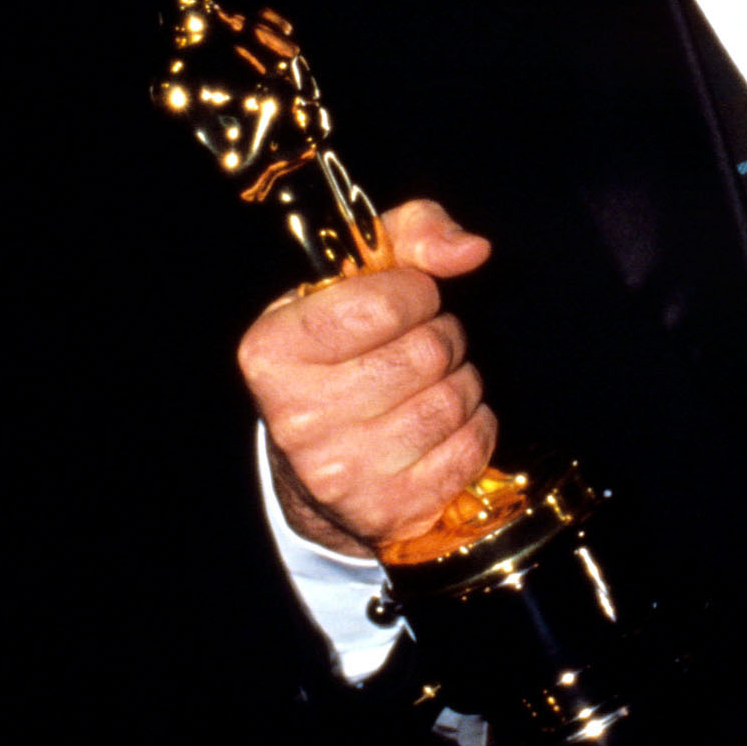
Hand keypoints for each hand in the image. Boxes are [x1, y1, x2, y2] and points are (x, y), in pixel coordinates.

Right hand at [240, 199, 496, 556]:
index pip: (379, 303)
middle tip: (423, 346)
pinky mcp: (387, 512)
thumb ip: (412, 234)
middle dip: (442, 338)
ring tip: (433, 382)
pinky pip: (471, 446)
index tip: (409, 301)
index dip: (415, 293)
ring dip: (461, 381)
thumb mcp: (358, 278)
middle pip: (426, 352)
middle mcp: (297, 418)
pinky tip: (444, 425)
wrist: (320, 469)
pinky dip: (474, 426)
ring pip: (453, 398)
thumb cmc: (345, 353)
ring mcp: (342, 473)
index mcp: (272, 352)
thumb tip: (471, 250)